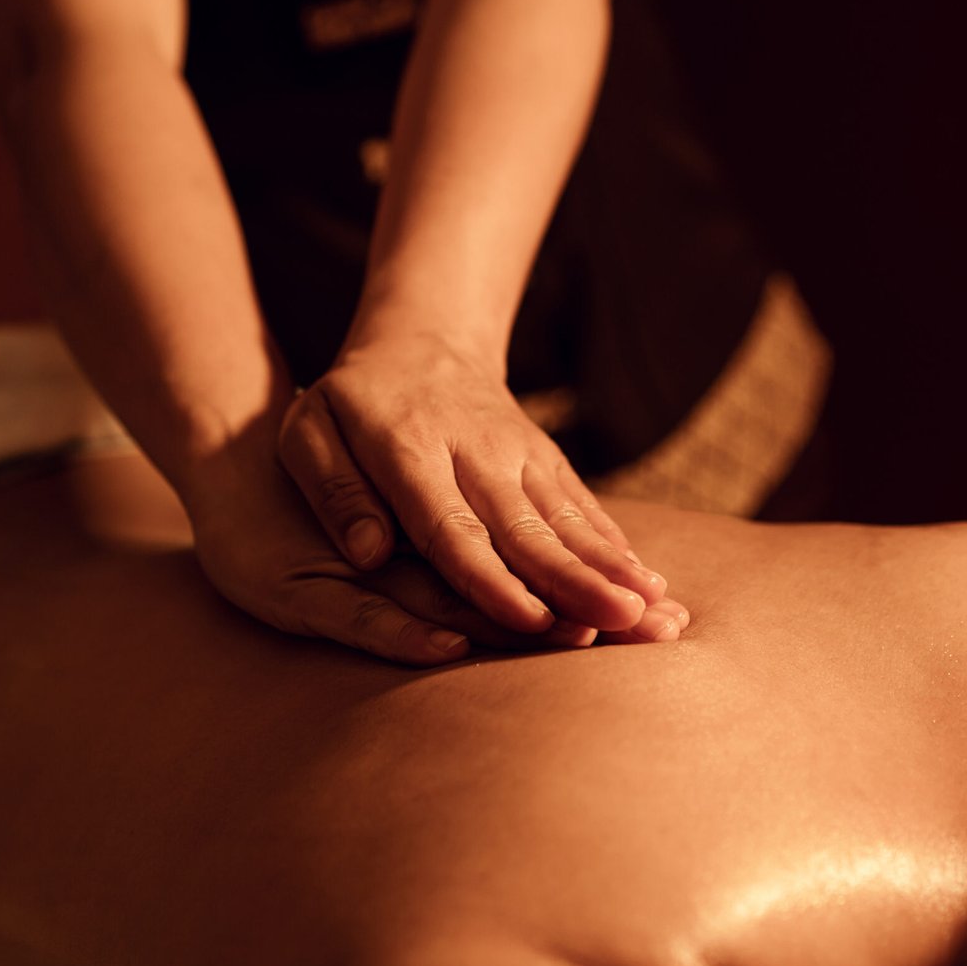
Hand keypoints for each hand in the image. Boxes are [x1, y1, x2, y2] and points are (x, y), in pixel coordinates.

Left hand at [277, 332, 680, 638]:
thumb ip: (333, 491)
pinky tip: (653, 587)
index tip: (530, 620)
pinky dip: (619, 548)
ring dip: (614, 569)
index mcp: (411, 451)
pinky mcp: (548, 461)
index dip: (493, 578)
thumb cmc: (353, 403)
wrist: (422, 343)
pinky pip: (586, 507)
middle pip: (529, 529)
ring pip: (570, 520)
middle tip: (623, 622)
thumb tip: (368, 555)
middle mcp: (478, 455)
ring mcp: (521, 455)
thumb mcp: (309, 431)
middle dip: (578, 581)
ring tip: (657, 613)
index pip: (454, 526)